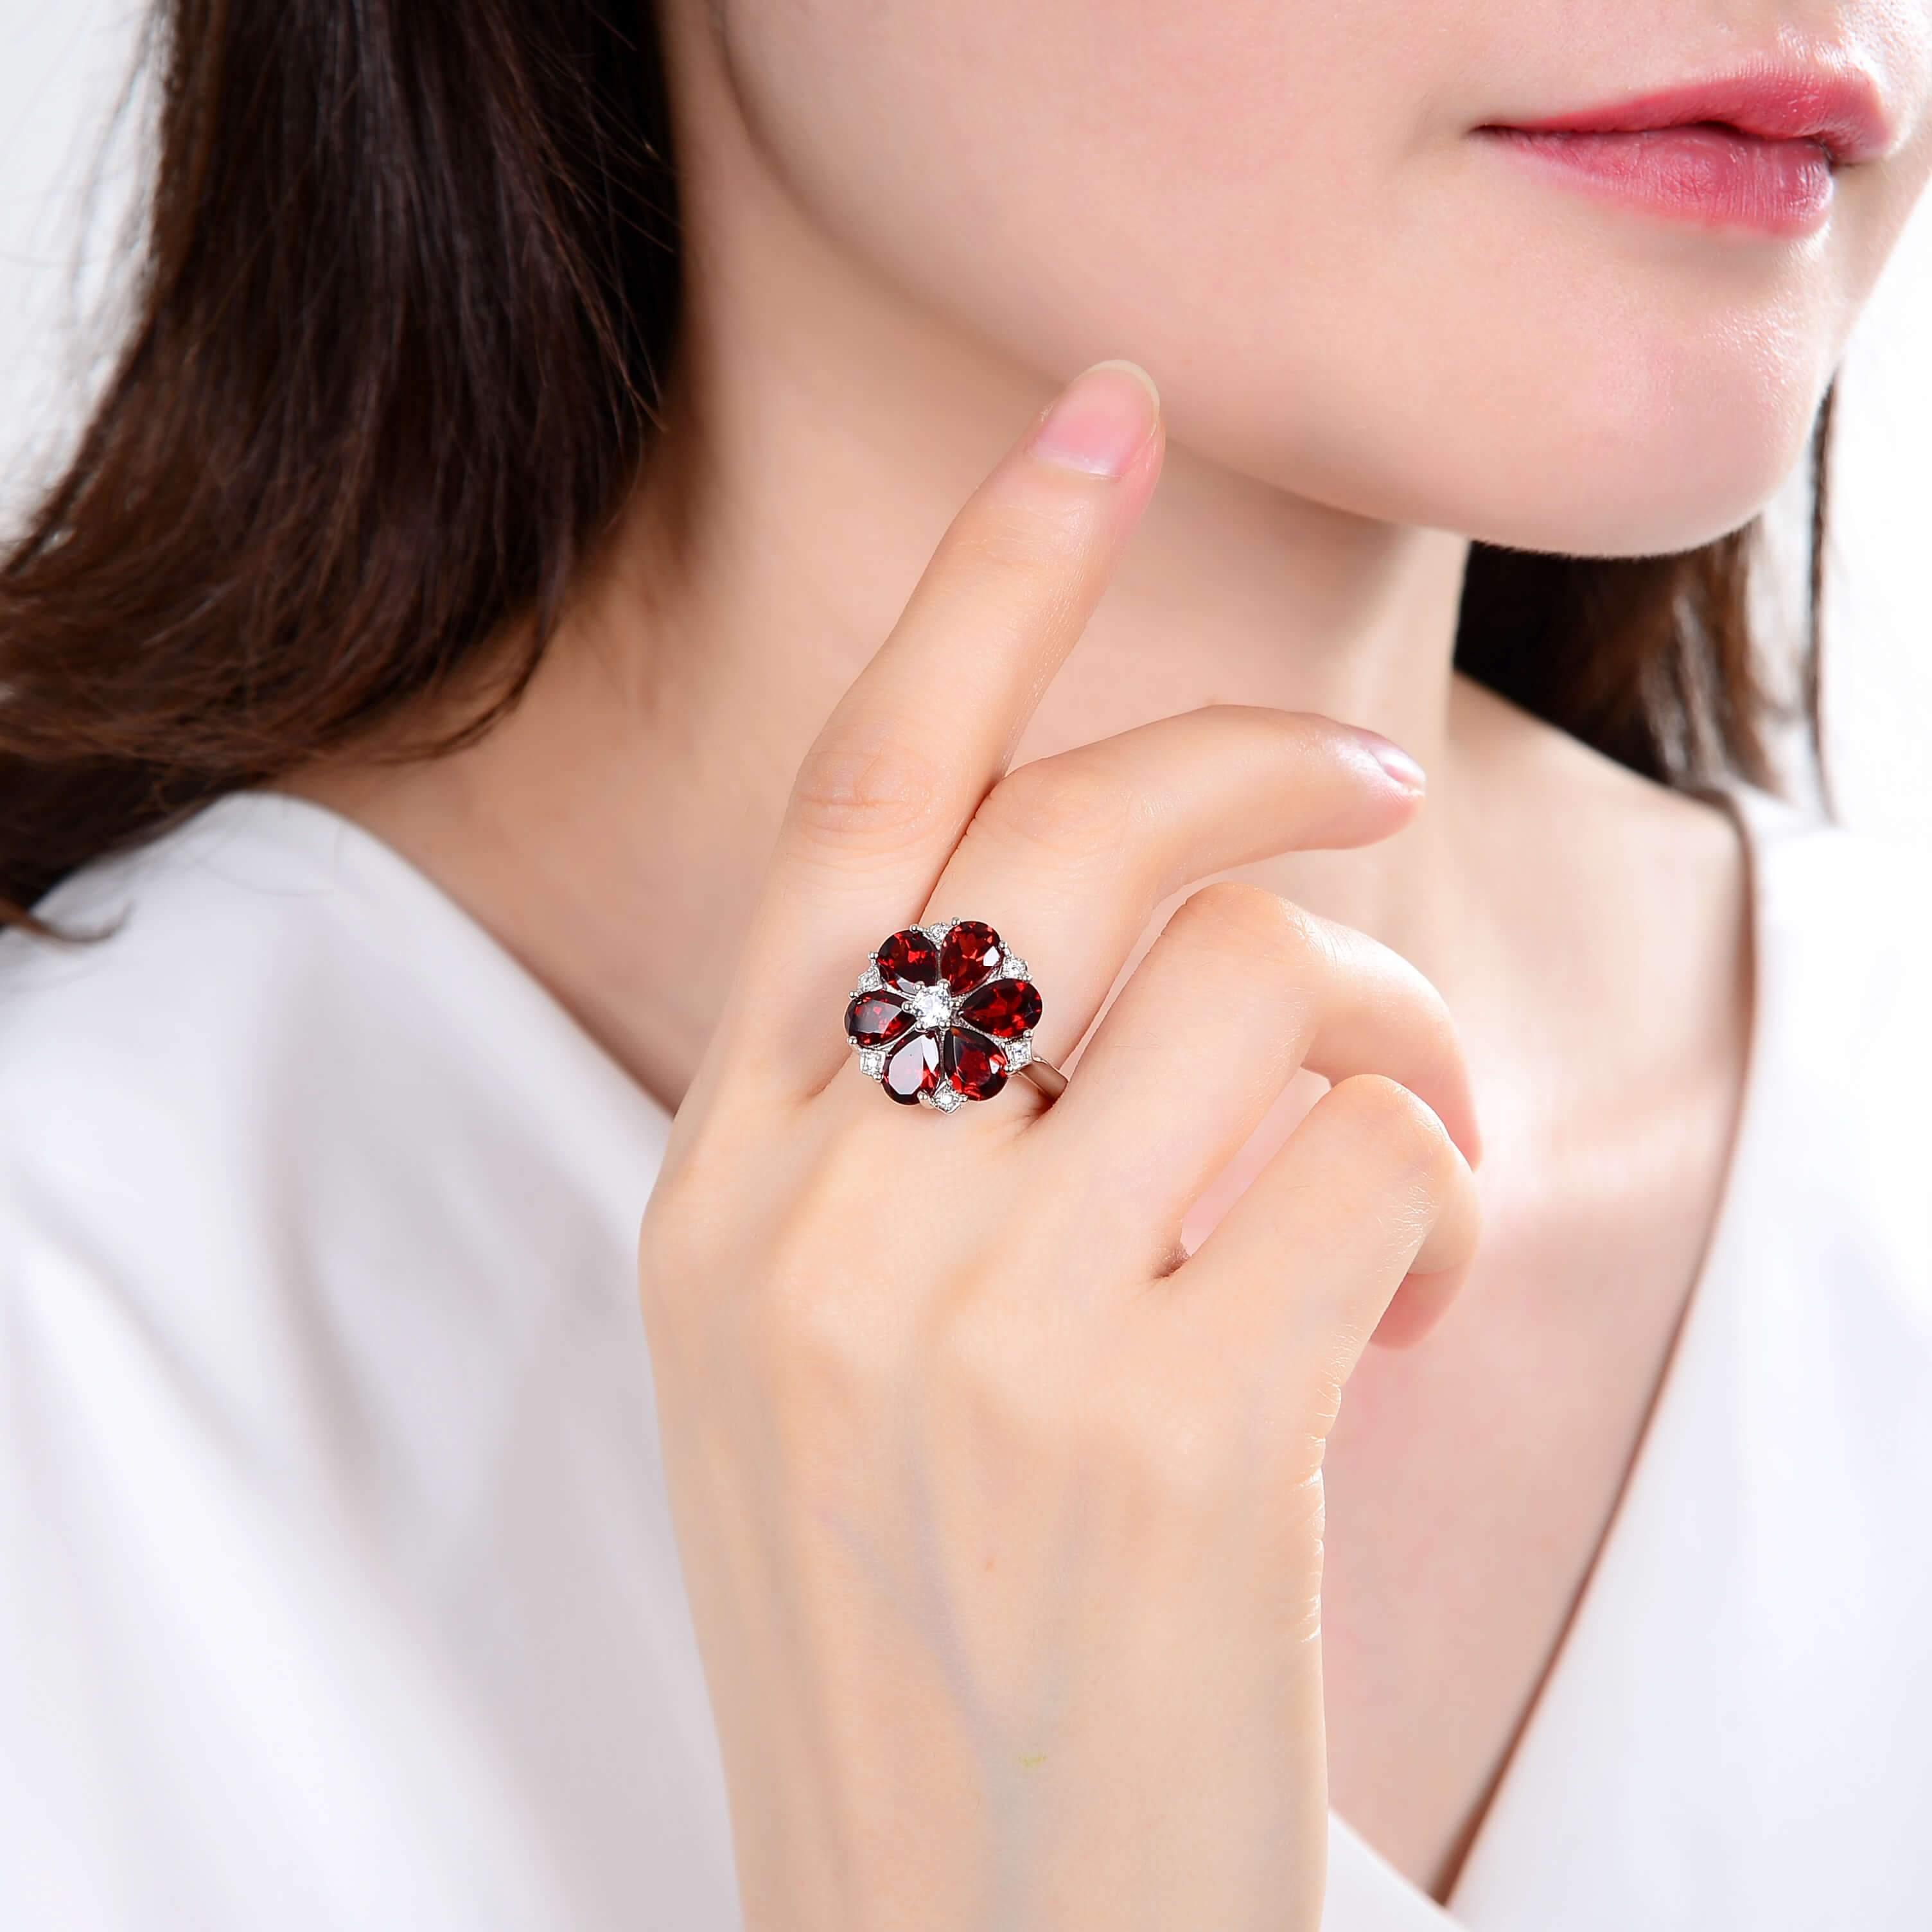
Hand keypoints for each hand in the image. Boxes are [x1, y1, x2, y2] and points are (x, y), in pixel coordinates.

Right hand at [637, 361, 1483, 1931]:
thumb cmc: (920, 1611)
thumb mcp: (834, 1337)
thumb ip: (915, 1119)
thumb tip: (1144, 917)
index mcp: (724, 1181)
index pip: (862, 805)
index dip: (992, 586)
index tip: (1097, 417)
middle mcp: (826, 1222)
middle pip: (1091, 837)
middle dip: (1270, 756)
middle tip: (1382, 783)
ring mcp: (988, 1329)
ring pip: (1271, 983)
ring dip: (1401, 1036)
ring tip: (1404, 1160)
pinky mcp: (1176, 1438)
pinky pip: (1376, 1164)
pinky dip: (1435, 1210)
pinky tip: (1387, 1334)